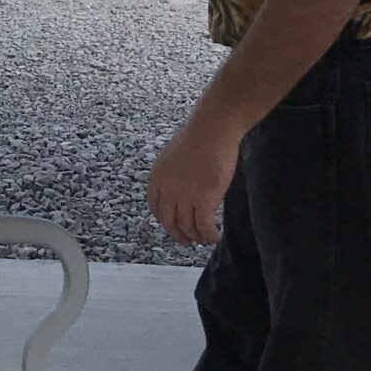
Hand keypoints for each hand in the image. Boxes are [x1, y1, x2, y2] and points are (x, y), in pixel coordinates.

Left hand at [147, 113, 240, 247]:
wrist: (213, 129)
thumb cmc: (199, 137)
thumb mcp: (173, 156)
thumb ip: (172, 175)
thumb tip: (180, 189)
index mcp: (157, 177)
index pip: (156, 208)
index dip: (165, 221)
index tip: (173, 226)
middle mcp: (167, 189)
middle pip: (169, 222)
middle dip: (178, 234)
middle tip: (187, 241)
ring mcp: (184, 196)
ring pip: (187, 227)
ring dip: (196, 236)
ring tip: (203, 239)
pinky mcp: (204, 200)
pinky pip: (204, 226)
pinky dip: (209, 235)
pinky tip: (214, 236)